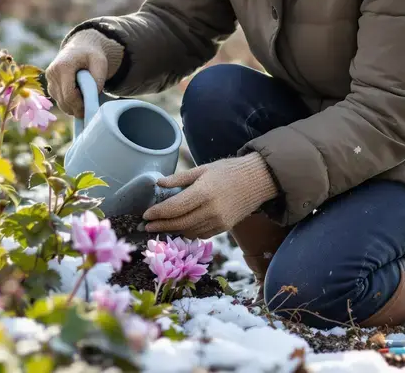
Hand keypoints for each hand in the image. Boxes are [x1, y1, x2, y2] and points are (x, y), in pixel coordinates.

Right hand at [44, 29, 122, 116]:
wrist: (80, 49)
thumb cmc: (91, 55)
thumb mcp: (100, 63)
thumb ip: (98, 80)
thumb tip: (92, 98)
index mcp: (63, 66)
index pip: (69, 94)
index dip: (80, 105)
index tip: (90, 108)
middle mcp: (52, 73)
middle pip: (63, 101)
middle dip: (77, 108)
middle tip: (90, 108)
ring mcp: (49, 80)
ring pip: (60, 103)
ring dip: (73, 107)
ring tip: (85, 99)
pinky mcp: (49, 86)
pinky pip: (59, 100)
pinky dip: (69, 103)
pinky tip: (78, 96)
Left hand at [142, 153, 277, 238]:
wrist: (258, 180)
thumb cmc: (229, 170)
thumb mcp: (203, 169)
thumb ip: (180, 178)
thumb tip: (158, 184)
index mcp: (203, 193)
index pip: (174, 208)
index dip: (158, 213)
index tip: (145, 215)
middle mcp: (211, 211)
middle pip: (179, 223)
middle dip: (160, 226)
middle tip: (146, 226)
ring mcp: (219, 222)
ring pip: (189, 231)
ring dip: (172, 231)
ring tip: (159, 228)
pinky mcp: (224, 228)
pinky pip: (201, 234)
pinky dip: (187, 233)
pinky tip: (178, 229)